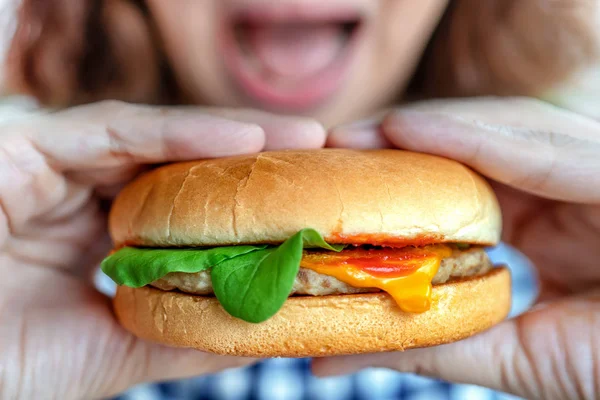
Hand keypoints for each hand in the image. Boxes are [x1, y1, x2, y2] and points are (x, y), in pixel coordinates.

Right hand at [0, 100, 324, 398]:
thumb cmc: (11, 361)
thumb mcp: (118, 350)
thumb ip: (183, 336)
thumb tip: (261, 331)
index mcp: (105, 239)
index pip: (191, 211)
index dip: (253, 208)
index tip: (317, 210)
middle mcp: (84, 195)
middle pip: (184, 168)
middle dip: (256, 166)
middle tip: (328, 162)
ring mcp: (55, 166)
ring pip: (159, 141)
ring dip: (237, 137)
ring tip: (307, 140)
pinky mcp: (27, 147)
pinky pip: (114, 130)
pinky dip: (180, 133)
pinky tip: (245, 138)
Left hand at [317, 97, 599, 399]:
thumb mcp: (518, 356)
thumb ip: (433, 347)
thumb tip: (329, 357)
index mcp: (549, 229)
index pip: (457, 200)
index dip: (391, 197)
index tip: (329, 202)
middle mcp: (564, 190)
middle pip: (464, 160)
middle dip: (392, 157)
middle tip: (322, 158)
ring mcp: (590, 167)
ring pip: (488, 139)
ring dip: (411, 136)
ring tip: (343, 139)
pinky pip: (530, 145)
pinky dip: (463, 137)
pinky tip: (398, 128)